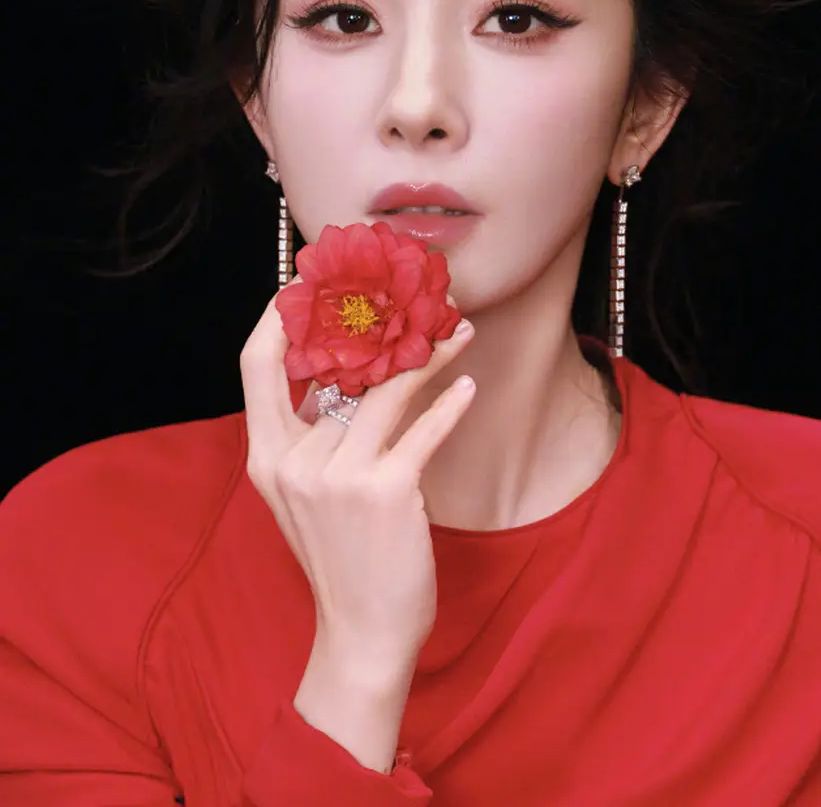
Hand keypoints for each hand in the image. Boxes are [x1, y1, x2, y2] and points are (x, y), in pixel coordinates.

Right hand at [240, 279, 476, 672]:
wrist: (361, 633)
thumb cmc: (340, 557)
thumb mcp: (303, 496)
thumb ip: (310, 440)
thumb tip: (345, 372)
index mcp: (265, 457)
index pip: (256, 367)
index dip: (276, 319)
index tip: (305, 285)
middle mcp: (295, 461)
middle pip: (337, 367)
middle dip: (376, 324)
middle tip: (412, 298)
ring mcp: (339, 476)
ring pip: (388, 390)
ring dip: (430, 355)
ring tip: (459, 331)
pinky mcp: (386, 491)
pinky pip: (423, 431)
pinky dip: (450, 404)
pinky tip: (468, 385)